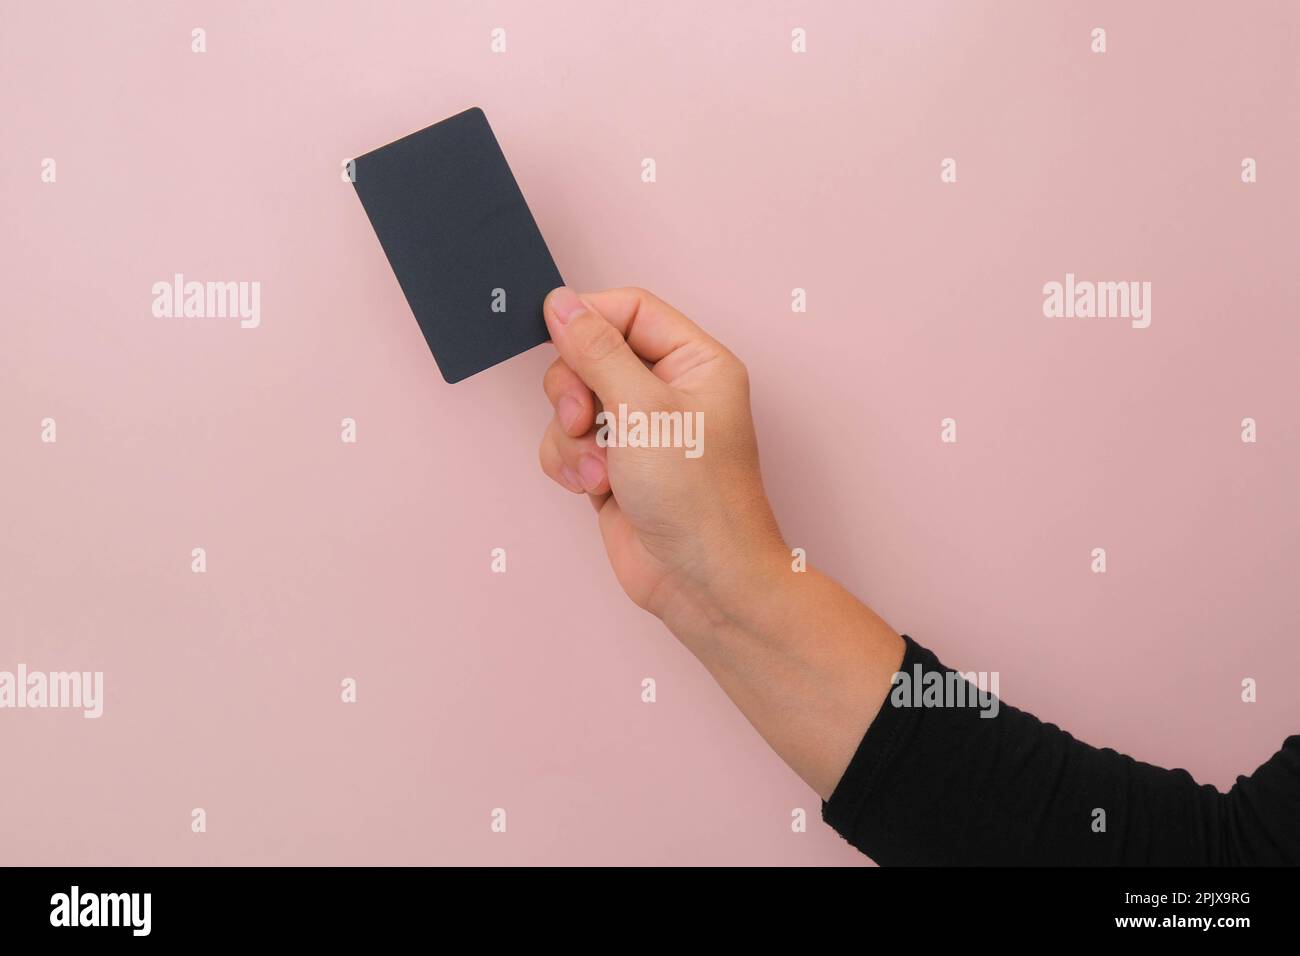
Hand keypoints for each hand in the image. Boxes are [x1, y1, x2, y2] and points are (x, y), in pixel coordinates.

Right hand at [537, 287, 787, 629]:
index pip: (631, 310)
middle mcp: (669, 390)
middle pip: (592, 354)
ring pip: (572, 402)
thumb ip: (597, 352)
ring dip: (571, 436)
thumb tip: (563, 304)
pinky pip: (568, 443)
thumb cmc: (698, 500)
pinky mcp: (615, 467)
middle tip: (582, 418)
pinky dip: (570, 464)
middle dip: (574, 388)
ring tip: (600, 470)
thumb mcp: (644, 411)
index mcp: (696, 362)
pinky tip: (595, 489)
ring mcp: (640, 430)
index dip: (589, 320)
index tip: (557, 336)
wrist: (702, 583)